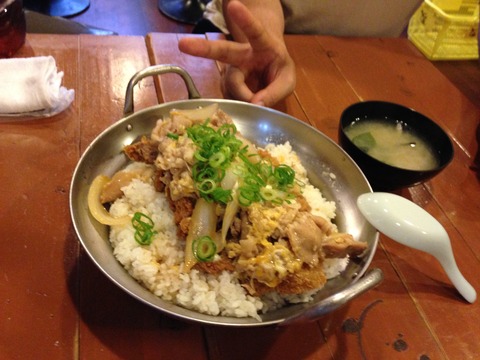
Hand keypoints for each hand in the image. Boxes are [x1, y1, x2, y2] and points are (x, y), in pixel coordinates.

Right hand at [178, 0, 295, 106]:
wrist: (268, 72)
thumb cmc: (278, 69)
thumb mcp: (287, 81)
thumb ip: (275, 92)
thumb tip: (255, 104)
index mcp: (261, 45)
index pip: (254, 31)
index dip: (244, 19)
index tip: (233, 5)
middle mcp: (241, 55)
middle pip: (221, 51)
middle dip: (202, 48)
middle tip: (182, 45)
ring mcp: (231, 71)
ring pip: (231, 86)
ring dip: (243, 97)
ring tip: (257, 100)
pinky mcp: (225, 85)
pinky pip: (231, 99)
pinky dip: (241, 106)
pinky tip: (249, 102)